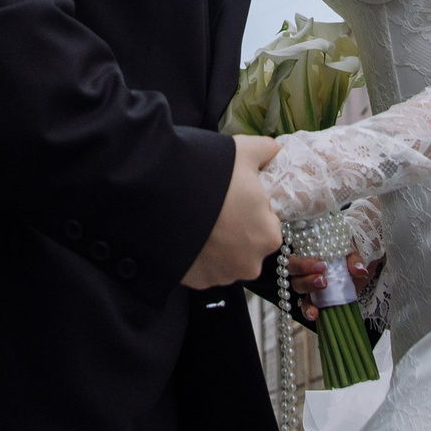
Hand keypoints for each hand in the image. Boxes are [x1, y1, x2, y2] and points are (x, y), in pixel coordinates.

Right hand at [182, 135, 282, 288]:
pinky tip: (187, 234)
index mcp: (269, 235)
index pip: (268, 222)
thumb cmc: (208, 175)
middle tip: (215, 206)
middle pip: (247, 243)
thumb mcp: (242, 151)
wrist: (156, 196)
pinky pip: (202, 267)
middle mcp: (250, 263)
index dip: (251, 207)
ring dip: (216, 244)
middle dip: (235, 228)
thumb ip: (266, 150)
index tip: (233, 195)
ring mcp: (221, 276)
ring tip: (198, 218)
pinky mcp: (196, 281)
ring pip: (225, 258)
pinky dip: (197, 254)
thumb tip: (274, 149)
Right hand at [286, 250, 371, 305]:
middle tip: (322, 277)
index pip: (299, 253)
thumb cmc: (348, 262)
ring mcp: (306, 284)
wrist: (356, 279)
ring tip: (322, 288)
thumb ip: (354, 261)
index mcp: (310, 252)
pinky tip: (314, 313)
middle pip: (292, 267)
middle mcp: (303, 267)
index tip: (322, 265)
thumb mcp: (352, 257)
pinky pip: (304, 306)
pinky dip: (308, 310)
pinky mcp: (311, 301)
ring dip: (307, 286)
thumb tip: (360, 270)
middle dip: (303, 270)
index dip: (305, 261)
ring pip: (297, 285)